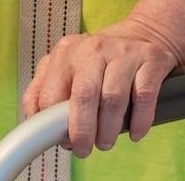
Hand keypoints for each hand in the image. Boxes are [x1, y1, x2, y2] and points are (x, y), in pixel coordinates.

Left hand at [22, 18, 184, 156]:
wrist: (142, 35)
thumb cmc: (99, 60)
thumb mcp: (66, 66)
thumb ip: (45, 88)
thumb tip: (34, 121)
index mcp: (66, 52)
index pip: (51, 93)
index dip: (54, 124)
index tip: (63, 140)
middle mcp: (93, 49)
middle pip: (83, 95)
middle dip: (82, 130)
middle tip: (83, 149)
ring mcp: (123, 53)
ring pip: (112, 99)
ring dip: (108, 129)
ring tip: (105, 142)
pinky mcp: (150, 61)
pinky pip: (143, 97)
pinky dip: (138, 121)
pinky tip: (134, 133)